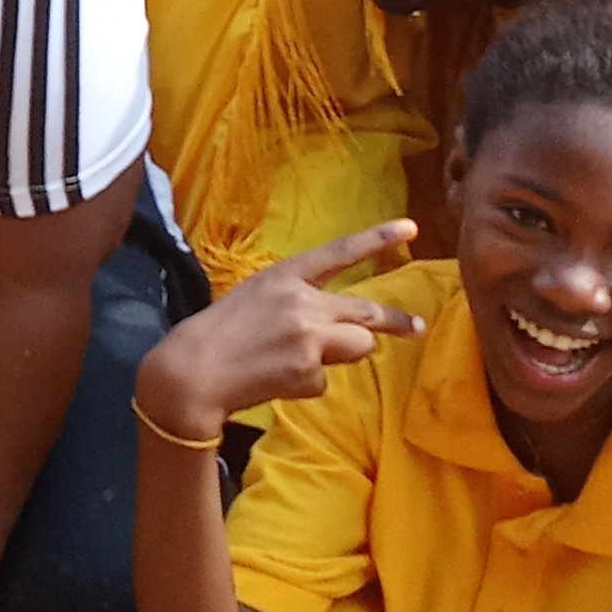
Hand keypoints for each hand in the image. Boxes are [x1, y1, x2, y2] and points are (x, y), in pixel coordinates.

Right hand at [132, 221, 422, 442]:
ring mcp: (309, 336)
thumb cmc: (220, 333)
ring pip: (358, 347)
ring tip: (300, 361)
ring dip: (342, 355)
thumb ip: (299, 301)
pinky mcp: (309, 370)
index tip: (411, 228)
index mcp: (285, 275)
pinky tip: (277, 379)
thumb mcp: (258, 298)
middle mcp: (302, 301)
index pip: (339, 252)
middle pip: (366, 312)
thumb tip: (338, 321)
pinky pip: (326, 379)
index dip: (377, 239)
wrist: (193, 371)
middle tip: (418, 326)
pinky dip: (308, 383)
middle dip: (396, 322)